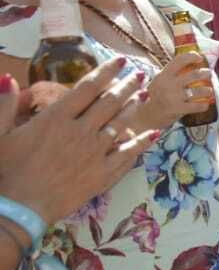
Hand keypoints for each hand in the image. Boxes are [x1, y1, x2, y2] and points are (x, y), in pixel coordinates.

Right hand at [0, 60, 156, 224]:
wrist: (20, 208)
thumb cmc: (7, 170)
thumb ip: (4, 105)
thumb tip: (5, 76)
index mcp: (56, 118)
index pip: (88, 88)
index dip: (107, 72)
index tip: (120, 61)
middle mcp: (80, 131)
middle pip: (110, 102)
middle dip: (127, 85)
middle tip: (140, 75)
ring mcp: (95, 152)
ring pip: (121, 124)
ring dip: (134, 108)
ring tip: (143, 95)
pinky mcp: (103, 173)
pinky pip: (128, 154)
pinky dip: (142, 142)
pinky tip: (153, 133)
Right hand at [137, 52, 214, 130]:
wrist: (143, 117)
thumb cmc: (153, 98)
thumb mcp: (158, 82)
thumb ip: (170, 75)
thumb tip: (187, 64)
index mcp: (163, 75)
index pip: (179, 60)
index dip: (192, 56)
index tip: (199, 58)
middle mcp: (169, 84)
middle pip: (194, 74)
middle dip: (205, 73)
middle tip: (209, 74)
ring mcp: (173, 97)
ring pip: (198, 90)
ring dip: (207, 90)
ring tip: (209, 91)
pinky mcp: (177, 109)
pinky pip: (197, 106)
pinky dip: (204, 105)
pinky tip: (205, 105)